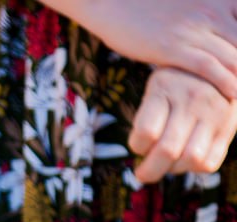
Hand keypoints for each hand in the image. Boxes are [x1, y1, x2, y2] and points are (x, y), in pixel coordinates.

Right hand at [50, 0, 236, 98]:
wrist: (114, 3)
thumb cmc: (149, 5)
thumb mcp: (189, 5)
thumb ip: (209, 17)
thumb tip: (218, 38)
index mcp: (220, 1)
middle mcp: (213, 12)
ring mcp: (194, 30)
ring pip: (233, 58)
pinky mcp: (173, 47)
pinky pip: (207, 67)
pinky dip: (224, 82)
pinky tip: (233, 95)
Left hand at [129, 68, 236, 182]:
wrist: (217, 68)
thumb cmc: (173, 86)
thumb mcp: (155, 89)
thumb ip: (147, 118)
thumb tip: (142, 156)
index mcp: (164, 87)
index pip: (147, 131)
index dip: (138, 146)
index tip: (138, 145)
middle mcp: (192, 98)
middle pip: (167, 151)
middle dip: (150, 171)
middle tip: (143, 173)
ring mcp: (214, 113)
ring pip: (191, 159)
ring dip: (173, 169)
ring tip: (167, 163)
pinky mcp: (228, 126)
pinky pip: (210, 162)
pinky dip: (193, 169)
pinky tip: (185, 160)